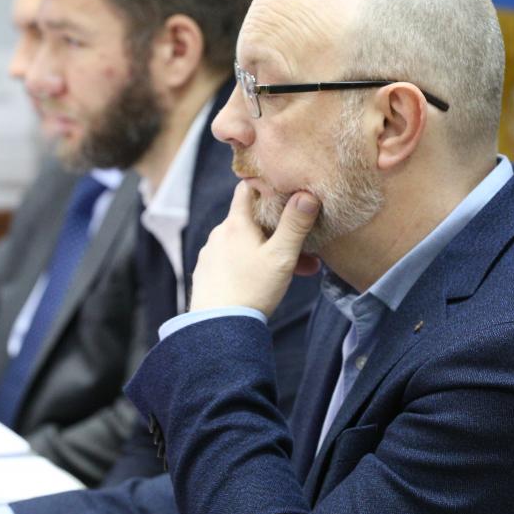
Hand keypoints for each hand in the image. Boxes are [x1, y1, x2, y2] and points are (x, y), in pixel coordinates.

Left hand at [188, 181, 320, 316]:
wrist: (218, 328)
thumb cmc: (252, 290)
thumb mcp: (281, 256)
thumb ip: (295, 224)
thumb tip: (306, 194)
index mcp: (236, 223)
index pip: (247, 188)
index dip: (265, 185)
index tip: (283, 189)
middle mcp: (219, 234)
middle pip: (250, 220)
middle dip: (277, 229)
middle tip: (303, 246)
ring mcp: (210, 254)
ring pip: (244, 243)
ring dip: (267, 251)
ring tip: (293, 270)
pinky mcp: (207, 273)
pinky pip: (233, 261)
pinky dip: (251, 265)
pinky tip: (265, 282)